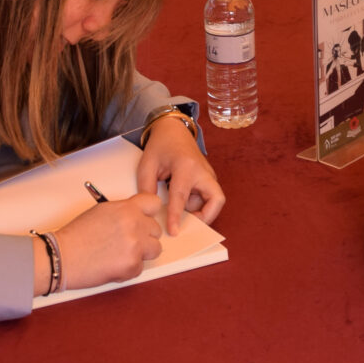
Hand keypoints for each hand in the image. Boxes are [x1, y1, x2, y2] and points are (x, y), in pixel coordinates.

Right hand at [50, 193, 162, 289]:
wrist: (62, 256)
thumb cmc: (76, 236)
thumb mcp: (102, 212)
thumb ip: (123, 212)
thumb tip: (137, 217)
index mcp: (126, 208)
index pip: (154, 203)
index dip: (149, 214)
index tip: (145, 219)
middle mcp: (134, 224)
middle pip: (156, 230)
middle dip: (145, 236)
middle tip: (127, 242)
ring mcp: (135, 245)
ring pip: (154, 249)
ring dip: (141, 253)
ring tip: (121, 254)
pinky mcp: (132, 265)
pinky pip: (140, 268)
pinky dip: (128, 269)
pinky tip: (112, 265)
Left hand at [137, 117, 224, 234]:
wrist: (174, 130)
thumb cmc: (161, 146)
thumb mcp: (147, 165)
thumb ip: (147, 188)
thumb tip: (151, 211)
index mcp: (186, 166)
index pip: (181, 196)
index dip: (176, 216)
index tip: (173, 231)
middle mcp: (202, 171)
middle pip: (216, 200)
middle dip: (206, 216)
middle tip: (188, 224)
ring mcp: (208, 175)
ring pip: (213, 201)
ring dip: (199, 210)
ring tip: (180, 208)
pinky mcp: (208, 179)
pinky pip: (208, 198)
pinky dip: (197, 204)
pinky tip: (183, 202)